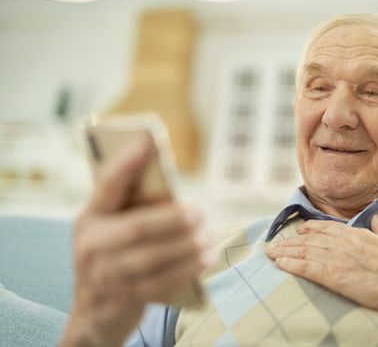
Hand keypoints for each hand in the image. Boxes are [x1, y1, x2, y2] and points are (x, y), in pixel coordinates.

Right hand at [60, 138, 212, 346]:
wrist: (93, 314)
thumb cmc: (112, 258)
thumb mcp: (110, 231)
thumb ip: (131, 212)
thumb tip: (174, 196)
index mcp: (90, 218)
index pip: (107, 186)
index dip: (125, 164)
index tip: (146, 142)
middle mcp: (91, 244)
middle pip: (137, 227)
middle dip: (173, 220)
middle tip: (200, 213)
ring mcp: (104, 275)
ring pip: (151, 257)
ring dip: (186, 246)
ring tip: (208, 238)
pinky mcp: (122, 298)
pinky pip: (160, 282)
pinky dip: (187, 270)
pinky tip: (206, 260)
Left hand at [267, 215, 377, 314]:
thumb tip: (377, 218)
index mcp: (359, 234)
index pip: (327, 227)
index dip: (310, 228)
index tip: (300, 230)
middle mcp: (345, 243)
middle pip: (310, 239)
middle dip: (291, 242)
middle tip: (277, 244)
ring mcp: (338, 258)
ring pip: (304, 251)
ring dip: (285, 252)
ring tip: (271, 254)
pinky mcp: (335, 276)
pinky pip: (307, 268)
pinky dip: (290, 264)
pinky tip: (279, 264)